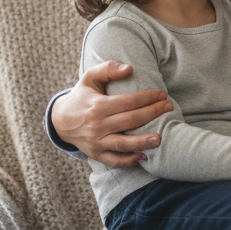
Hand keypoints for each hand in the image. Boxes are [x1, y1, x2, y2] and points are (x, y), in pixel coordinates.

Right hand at [52, 61, 173, 166]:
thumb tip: (130, 69)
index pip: (128, 102)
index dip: (148, 98)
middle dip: (152, 113)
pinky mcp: (95, 154)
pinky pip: (114, 160)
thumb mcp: (90, 77)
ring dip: (143, 142)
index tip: (163, 94)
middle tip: (169, 107)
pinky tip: (144, 157)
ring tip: (161, 138)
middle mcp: (97, 125)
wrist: (61, 120)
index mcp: (97, 106)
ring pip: (123, 144)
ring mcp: (96, 142)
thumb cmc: (82, 96)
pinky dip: (128, 161)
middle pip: (130, 120)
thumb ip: (108, 69)